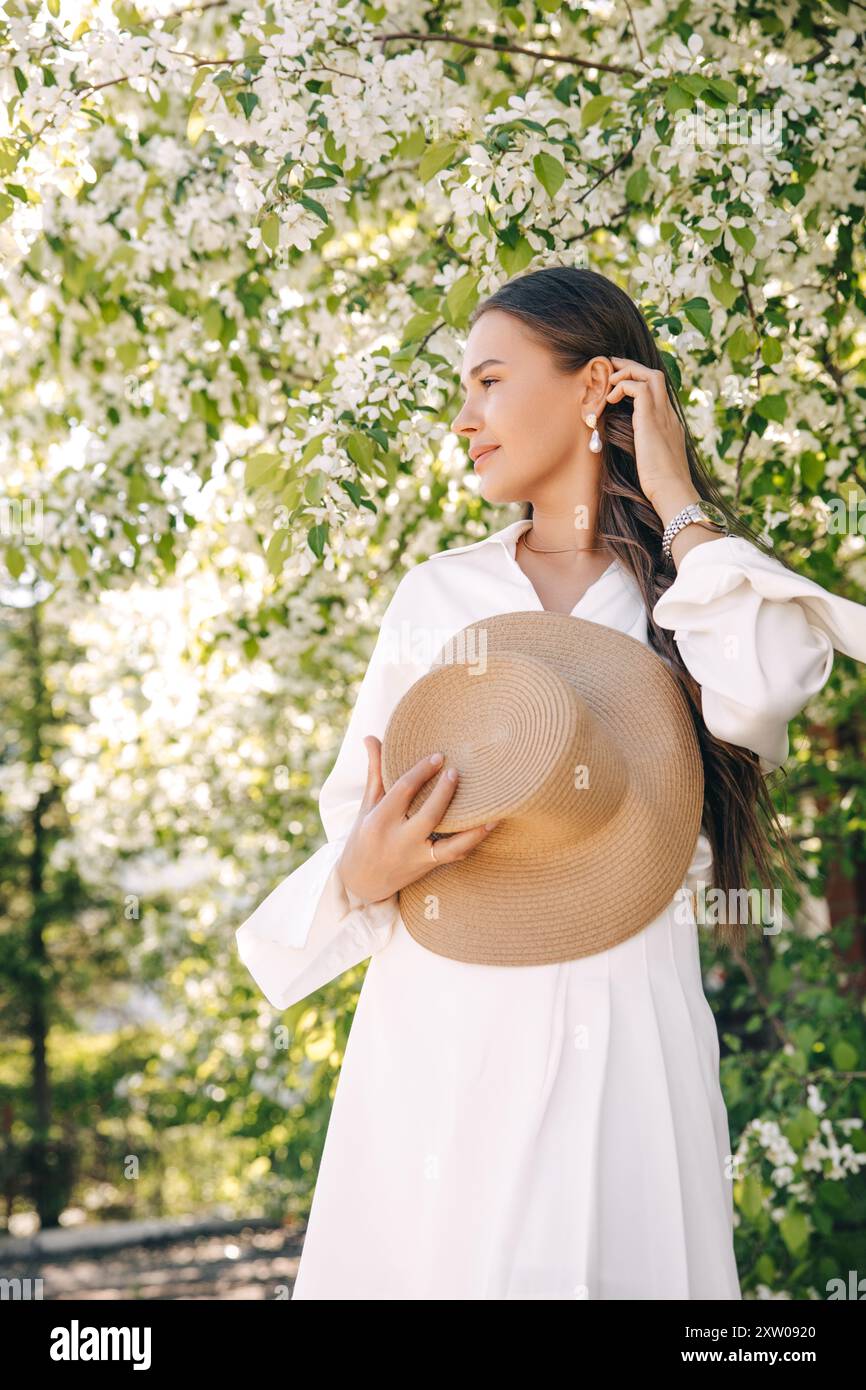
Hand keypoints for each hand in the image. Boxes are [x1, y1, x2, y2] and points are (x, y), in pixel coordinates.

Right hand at [337, 736, 499, 905]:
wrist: (362, 881)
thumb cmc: (365, 836)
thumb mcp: (367, 805)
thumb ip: (376, 771)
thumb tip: (371, 737)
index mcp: (380, 821)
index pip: (403, 791)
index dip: (421, 772)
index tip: (438, 756)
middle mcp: (399, 840)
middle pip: (428, 816)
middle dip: (444, 794)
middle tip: (456, 771)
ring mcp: (417, 856)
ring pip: (449, 846)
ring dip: (473, 831)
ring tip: (493, 813)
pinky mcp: (429, 866)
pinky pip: (454, 855)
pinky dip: (471, 843)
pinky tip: (488, 826)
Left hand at [604, 356, 697, 519]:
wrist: (673, 491)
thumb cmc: (661, 484)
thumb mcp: (652, 461)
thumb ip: (645, 448)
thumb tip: (632, 448)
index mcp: (670, 423)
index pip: (657, 391)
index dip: (638, 381)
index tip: (619, 382)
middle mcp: (669, 414)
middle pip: (655, 375)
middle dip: (631, 366)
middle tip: (611, 365)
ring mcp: (663, 415)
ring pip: (649, 375)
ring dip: (626, 373)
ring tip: (609, 382)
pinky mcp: (651, 419)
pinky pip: (637, 388)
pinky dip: (621, 387)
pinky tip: (610, 401)